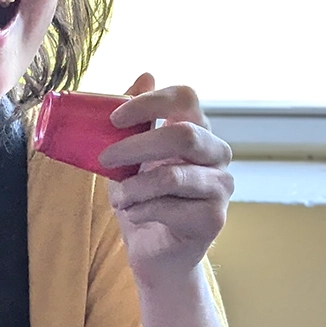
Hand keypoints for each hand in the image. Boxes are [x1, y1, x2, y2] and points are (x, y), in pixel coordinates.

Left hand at [100, 72, 233, 285]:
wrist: (155, 252)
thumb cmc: (143, 197)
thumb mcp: (129, 155)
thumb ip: (133, 120)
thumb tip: (144, 74)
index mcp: (197, 129)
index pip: (185, 97)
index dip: (150, 102)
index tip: (115, 118)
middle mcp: (216, 153)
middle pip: (183, 134)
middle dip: (137, 146)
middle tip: (105, 158)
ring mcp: (220, 186)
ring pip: (172, 176)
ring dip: (134, 188)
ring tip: (119, 197)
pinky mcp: (214, 218)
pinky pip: (170, 208)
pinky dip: (141, 211)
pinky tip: (134, 214)